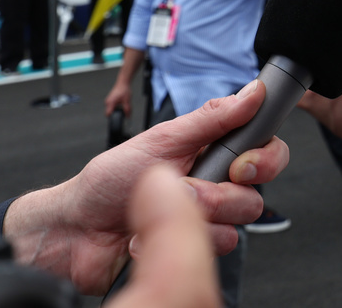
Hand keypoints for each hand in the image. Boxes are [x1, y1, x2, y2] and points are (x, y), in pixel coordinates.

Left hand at [7, 79, 288, 294]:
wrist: (77, 230)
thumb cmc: (109, 181)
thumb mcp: (162, 139)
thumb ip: (211, 117)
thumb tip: (252, 92)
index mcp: (210, 150)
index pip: (263, 147)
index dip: (264, 156)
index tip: (241, 162)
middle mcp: (215, 184)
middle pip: (257, 189)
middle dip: (222, 190)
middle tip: (192, 188)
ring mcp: (207, 218)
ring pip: (239, 219)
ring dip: (197, 213)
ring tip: (161, 210)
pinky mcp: (196, 249)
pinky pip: (217, 245)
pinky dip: (179, 239)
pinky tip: (154, 232)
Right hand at [105, 81, 131, 117]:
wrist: (123, 82)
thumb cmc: (124, 90)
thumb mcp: (127, 101)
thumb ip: (127, 109)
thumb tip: (128, 117)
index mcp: (110, 103)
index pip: (108, 114)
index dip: (112, 118)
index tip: (117, 119)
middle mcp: (107, 102)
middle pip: (109, 113)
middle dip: (115, 114)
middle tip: (122, 111)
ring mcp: (107, 100)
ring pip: (110, 109)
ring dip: (115, 110)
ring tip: (121, 105)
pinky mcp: (109, 99)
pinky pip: (111, 106)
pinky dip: (115, 107)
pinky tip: (120, 103)